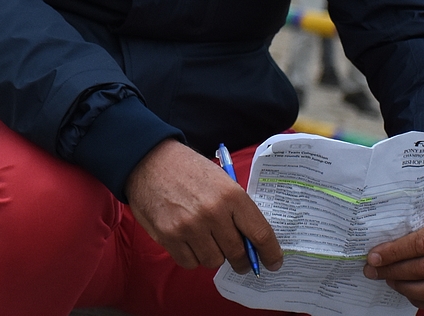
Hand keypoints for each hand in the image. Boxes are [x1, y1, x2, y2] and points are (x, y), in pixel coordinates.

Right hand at [125, 138, 282, 273]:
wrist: (150, 160)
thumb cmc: (188, 169)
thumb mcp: (220, 179)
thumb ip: (236, 209)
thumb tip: (251, 242)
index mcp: (231, 194)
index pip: (260, 233)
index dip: (270, 253)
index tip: (273, 263)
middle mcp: (213, 212)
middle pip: (238, 253)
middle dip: (241, 260)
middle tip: (239, 258)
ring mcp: (190, 226)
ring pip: (214, 261)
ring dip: (213, 254)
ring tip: (205, 237)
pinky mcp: (169, 236)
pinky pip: (190, 263)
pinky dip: (192, 256)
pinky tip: (188, 240)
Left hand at [364, 195, 423, 309]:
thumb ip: (408, 216)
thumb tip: (374, 227)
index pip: (420, 244)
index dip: (394, 252)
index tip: (373, 257)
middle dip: (393, 271)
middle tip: (371, 270)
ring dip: (405, 286)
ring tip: (387, 278)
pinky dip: (418, 298)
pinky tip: (402, 287)